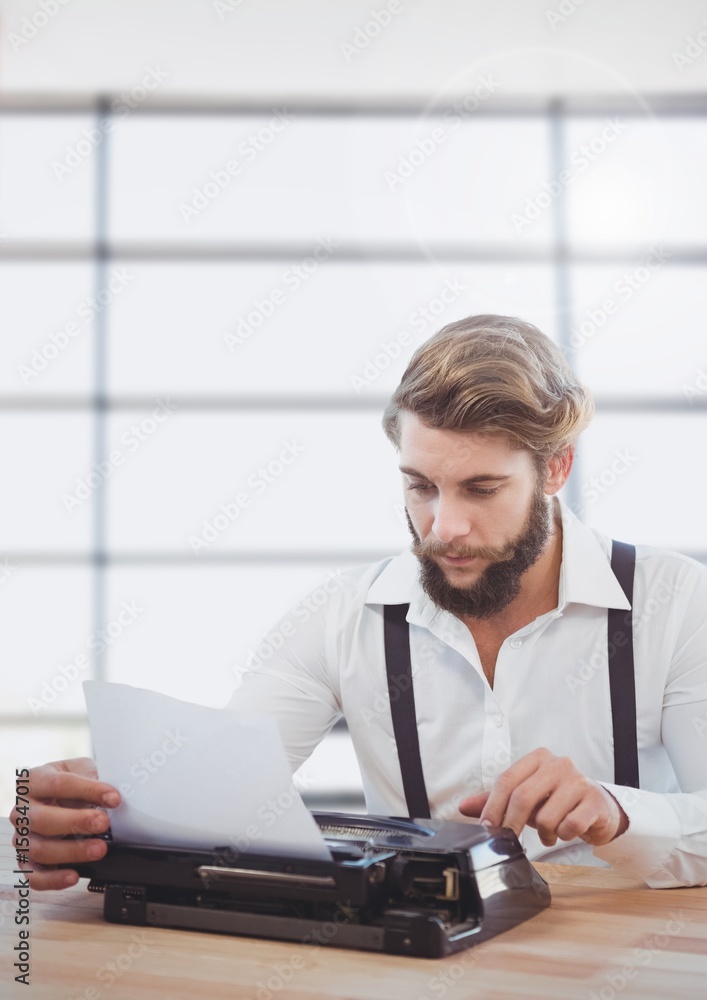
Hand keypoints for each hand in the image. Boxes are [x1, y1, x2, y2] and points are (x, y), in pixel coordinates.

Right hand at [10, 757, 120, 890]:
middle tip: (103, 823)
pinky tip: (74, 876)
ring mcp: (23, 837)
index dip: (88, 790)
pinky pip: (35, 876)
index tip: (113, 797)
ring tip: (99, 849)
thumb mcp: (82, 770)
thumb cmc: (71, 784)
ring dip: (71, 851)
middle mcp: (23, 810)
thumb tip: (113, 796)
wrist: (62, 798)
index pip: (58, 784)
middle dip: (75, 822)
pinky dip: (54, 879)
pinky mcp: (27, 861)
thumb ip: (94, 778)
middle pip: (42, 819)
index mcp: (33, 781)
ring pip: (39, 849)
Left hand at [458, 748, 628, 846]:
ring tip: (550, 831)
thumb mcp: (526, 798)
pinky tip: (566, 831)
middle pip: (523, 797)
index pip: (507, 780)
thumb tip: (462, 806)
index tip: (487, 827)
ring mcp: (579, 780)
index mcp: (538, 758)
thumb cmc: (557, 801)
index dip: (493, 806)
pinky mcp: (595, 800)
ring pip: (546, 817)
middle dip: (512, 824)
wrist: (598, 808)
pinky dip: (563, 835)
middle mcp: (558, 763)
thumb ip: (496, 800)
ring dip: (544, 833)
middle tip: (510, 840)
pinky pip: (569, 826)